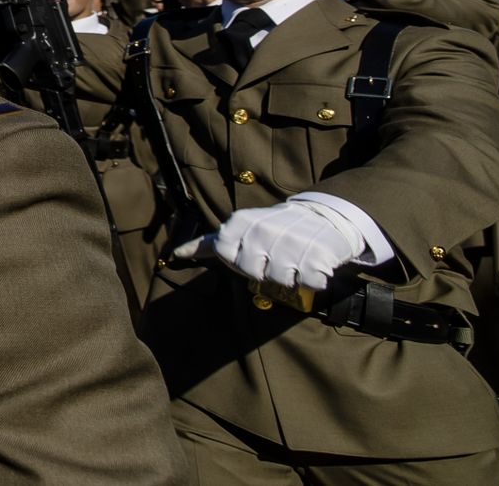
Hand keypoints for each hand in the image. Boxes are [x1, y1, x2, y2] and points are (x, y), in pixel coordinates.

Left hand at [173, 200, 363, 291]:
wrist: (322, 216)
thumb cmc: (273, 227)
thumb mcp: (240, 227)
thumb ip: (208, 244)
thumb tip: (176, 254)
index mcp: (240, 223)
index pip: (226, 257)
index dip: (239, 261)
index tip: (253, 250)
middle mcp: (262, 230)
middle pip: (251, 272)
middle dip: (264, 270)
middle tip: (275, 255)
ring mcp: (290, 242)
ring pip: (278, 279)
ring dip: (289, 275)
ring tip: (295, 257)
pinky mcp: (317, 255)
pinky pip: (308, 282)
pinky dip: (312, 278)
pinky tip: (312, 262)